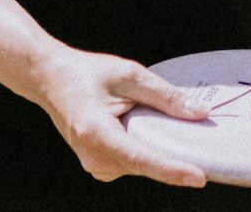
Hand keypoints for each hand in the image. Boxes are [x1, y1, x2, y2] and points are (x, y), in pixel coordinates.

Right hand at [35, 43, 209, 185]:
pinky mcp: (97, 165)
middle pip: (144, 164)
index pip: (141, 158)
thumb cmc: (86, 73)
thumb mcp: (128, 74)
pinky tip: (139, 126)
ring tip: (152, 119)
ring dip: (154, 148)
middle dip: (171, 154)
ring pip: (139, 165)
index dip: (171, 169)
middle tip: (196, 137)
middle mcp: (94, 156)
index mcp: (96, 132)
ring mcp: (94, 165)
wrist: (51, 79)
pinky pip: (130, 162)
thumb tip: (199, 113)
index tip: (199, 177)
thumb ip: (164, 95)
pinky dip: (142, 148)